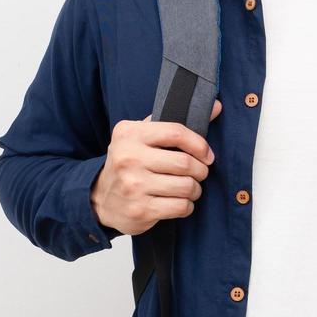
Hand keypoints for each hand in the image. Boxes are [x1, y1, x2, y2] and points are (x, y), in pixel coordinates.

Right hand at [91, 99, 222, 235]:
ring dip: (195, 189)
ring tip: (190, 187)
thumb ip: (175, 123)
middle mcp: (129, 157)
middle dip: (201, 170)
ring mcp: (133, 185)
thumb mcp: (143, 136)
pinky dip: (187, 205)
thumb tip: (216, 107)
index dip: (199, 144)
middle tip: (200, 173)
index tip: (207, 154)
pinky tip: (180, 202)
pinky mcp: (140, 210)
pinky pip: (180, 206)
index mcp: (130, 134)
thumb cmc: (130, 163)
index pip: (176, 132)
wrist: (100, 198)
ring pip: (186, 186)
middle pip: (185, 163)